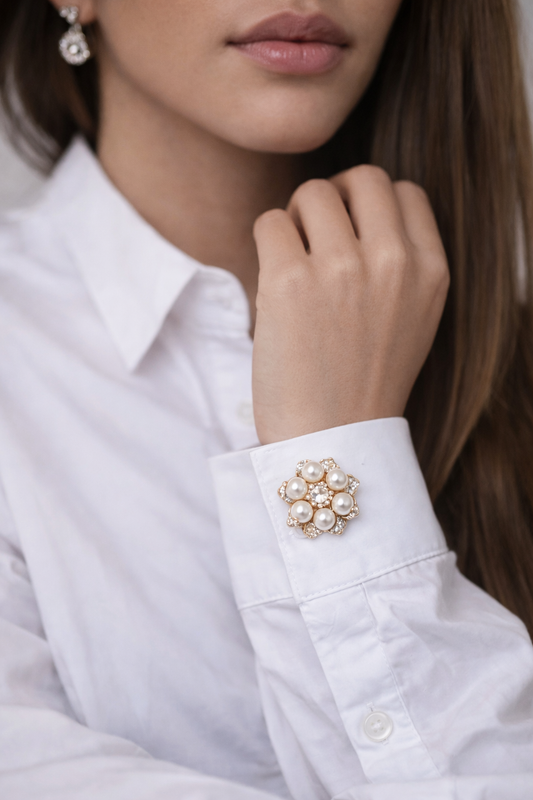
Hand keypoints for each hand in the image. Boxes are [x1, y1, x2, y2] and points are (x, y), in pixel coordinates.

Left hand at [251, 165, 448, 444]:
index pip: (404, 192)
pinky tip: (272, 281)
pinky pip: (270, 222)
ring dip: (296, 220)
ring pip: (312, 193)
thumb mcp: (413, 319)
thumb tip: (358, 210)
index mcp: (430, 271)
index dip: (370, 203)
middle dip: (334, 198)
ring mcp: (343, 268)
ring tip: (292, 262)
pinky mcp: (290, 280)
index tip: (349, 228)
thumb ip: (401, 263)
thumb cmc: (363, 383)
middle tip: (315, 233)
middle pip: (362, 178)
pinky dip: (266, 243)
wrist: (331, 440)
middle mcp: (393, 262)